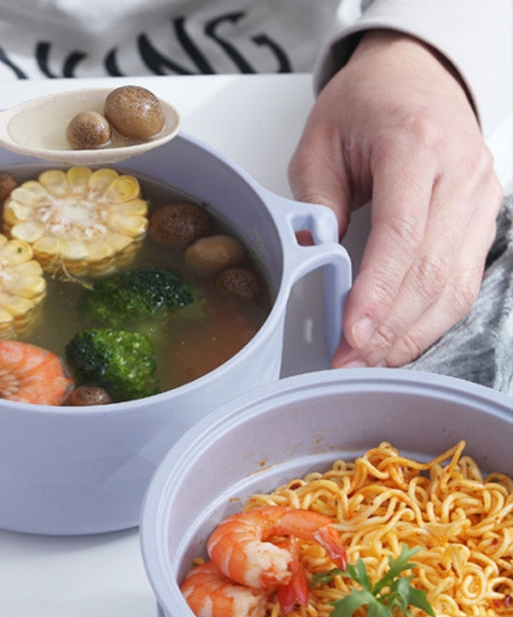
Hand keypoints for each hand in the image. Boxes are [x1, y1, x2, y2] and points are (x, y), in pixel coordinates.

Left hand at [288, 30, 502, 367]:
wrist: (415, 78)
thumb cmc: (366, 106)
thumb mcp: (320, 144)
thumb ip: (317, 205)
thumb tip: (310, 264)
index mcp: (416, 144)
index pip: (403, 233)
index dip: (378, 291)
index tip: (351, 333)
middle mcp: (461, 174)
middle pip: (431, 270)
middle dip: (388, 327)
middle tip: (346, 361)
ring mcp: (480, 200)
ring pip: (454, 287)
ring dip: (409, 334)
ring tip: (366, 362)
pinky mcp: (482, 223)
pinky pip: (463, 285)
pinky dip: (429, 321)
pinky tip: (397, 342)